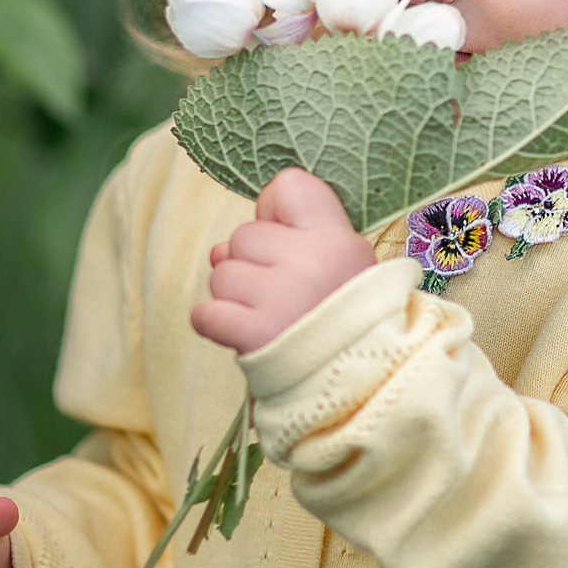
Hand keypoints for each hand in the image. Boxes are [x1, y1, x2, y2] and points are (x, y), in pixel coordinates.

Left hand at [191, 168, 376, 354]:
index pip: (288, 186)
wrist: (362, 382)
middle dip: (252, 266)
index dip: (276, 214)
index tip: (290, 244)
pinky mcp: (257, 334)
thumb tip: (217, 250)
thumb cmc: (347, 318)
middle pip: (242, 236)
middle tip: (285, 297)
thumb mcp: (344, 264)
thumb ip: (291, 238)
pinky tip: (246, 334)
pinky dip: (216, 325)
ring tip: (272, 319)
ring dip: (235, 300)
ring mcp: (283, 297)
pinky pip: (205, 313)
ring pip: (221, 276)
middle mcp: (311, 260)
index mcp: (337, 238)